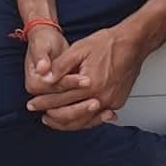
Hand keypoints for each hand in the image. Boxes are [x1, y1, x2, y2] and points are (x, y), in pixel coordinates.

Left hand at [28, 24, 152, 131]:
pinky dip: (85, 120)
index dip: (44, 102)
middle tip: (41, 116)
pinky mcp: (117, 102)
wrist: (132, 44)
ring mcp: (111, 102)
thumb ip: (61, 66)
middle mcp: (101, 97)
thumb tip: (45, 79)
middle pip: (71, 114)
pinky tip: (78, 120)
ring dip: (68, 122)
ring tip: (55, 120)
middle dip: (53, 116)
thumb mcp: (79, 49)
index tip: (32, 104)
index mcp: (89, 85)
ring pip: (85, 120)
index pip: (60, 99)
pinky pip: (98, 117)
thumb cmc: (107, 44)